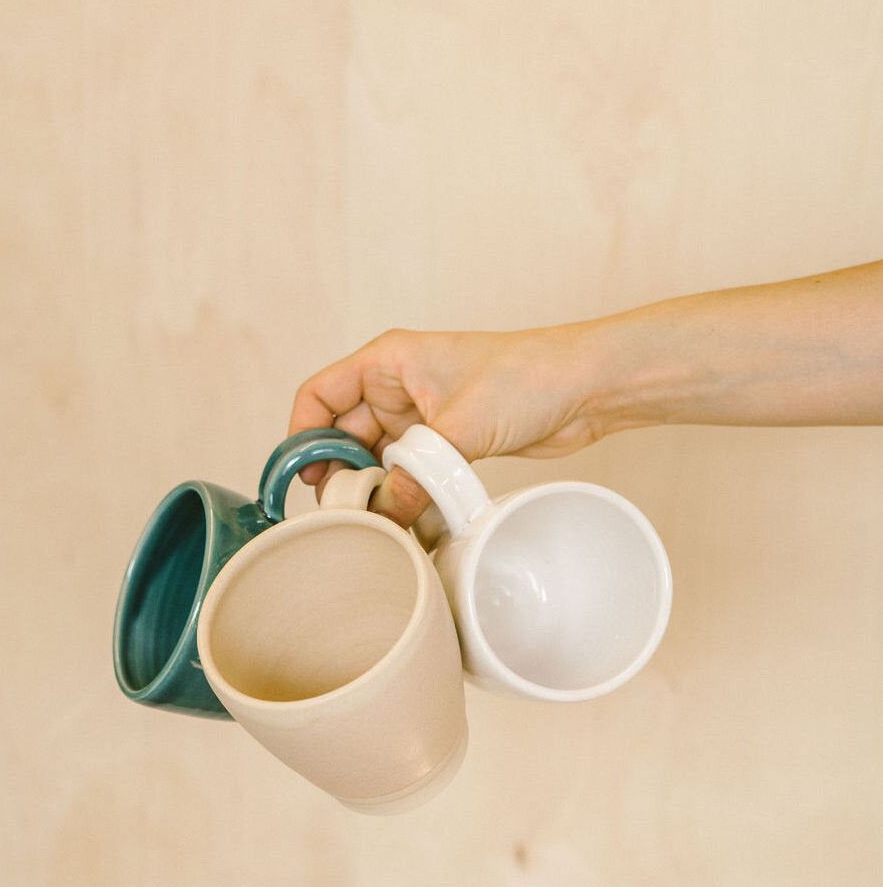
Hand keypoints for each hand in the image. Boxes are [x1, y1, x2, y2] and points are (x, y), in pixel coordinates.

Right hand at [288, 325, 611, 525]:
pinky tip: (402, 521)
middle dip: (339, 474)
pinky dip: (401, 496)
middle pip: (343, 434)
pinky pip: (407, 473)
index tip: (301, 478)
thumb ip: (414, 475)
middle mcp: (396, 388)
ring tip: (372, 524)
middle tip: (343, 515)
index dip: (302, 436)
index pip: (319, 395)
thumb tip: (383, 517)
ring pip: (375, 459)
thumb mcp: (460, 427)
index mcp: (386, 362)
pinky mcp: (445, 443)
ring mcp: (420, 417)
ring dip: (373, 490)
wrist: (585, 387)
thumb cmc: (525, 377)